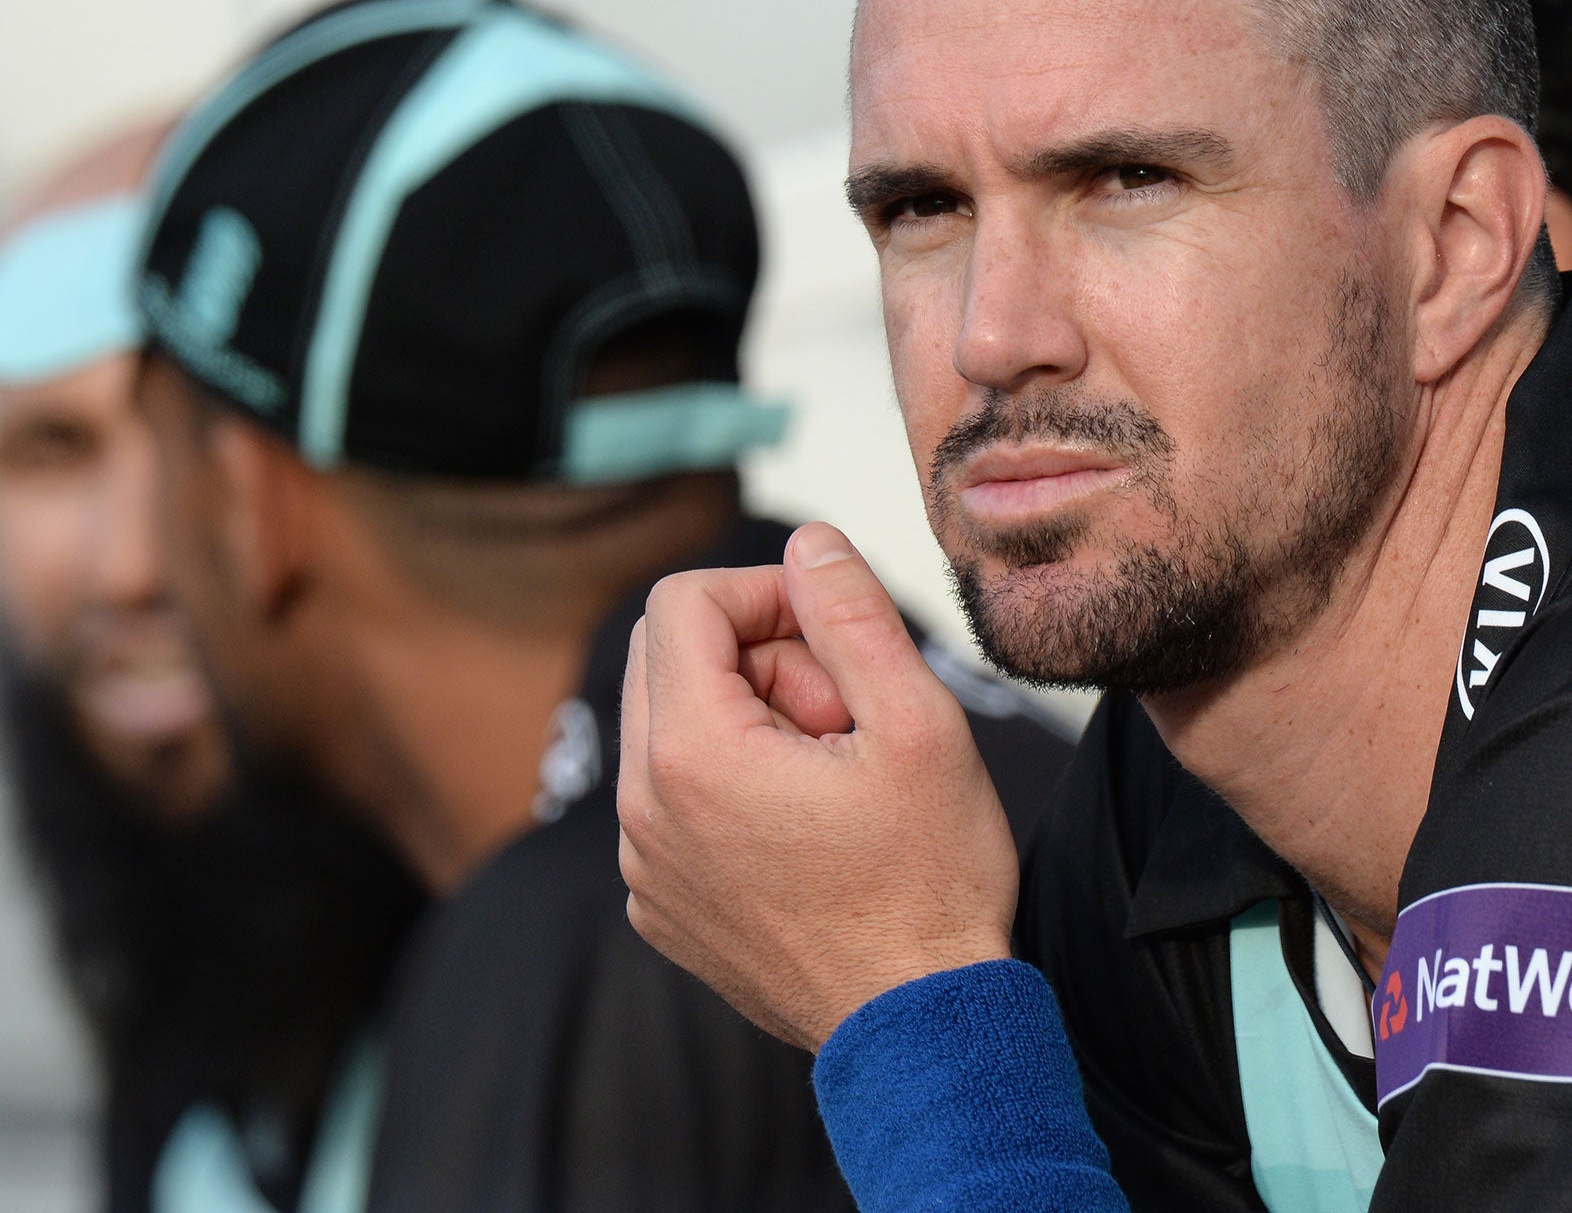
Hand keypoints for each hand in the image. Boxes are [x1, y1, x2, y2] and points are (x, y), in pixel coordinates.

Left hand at [617, 521, 1018, 1051]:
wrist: (920, 1029)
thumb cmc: (929, 885)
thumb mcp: (917, 723)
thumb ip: (852, 614)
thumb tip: (807, 542)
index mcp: (692, 753)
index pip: (684, 600)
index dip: (766, 593)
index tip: (833, 636)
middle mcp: (642, 810)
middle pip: (670, 658)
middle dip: (758, 658)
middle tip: (842, 713)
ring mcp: (644, 868)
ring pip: (673, 731)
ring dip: (748, 725)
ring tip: (831, 778)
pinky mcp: (660, 908)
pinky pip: (674, 803)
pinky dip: (732, 790)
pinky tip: (808, 833)